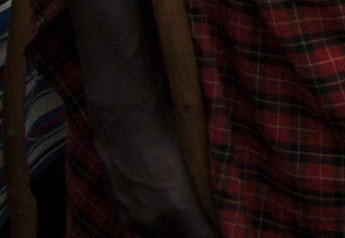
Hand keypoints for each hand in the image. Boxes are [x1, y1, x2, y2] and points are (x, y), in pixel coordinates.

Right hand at [84, 95, 216, 236]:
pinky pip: (141, 228)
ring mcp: (131, 218)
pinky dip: (156, 225)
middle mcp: (151, 220)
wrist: (124, 119)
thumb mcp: (199, 156)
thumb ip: (208, 187)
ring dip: (175, 231)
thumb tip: (224, 199)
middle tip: (209, 222)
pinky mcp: (118, 211)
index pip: (202, 237)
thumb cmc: (167, 131)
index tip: (226, 229)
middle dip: (195, 232)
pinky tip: (166, 212)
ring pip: (159, 237)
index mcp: (177, 208)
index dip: (215, 233)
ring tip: (190, 218)